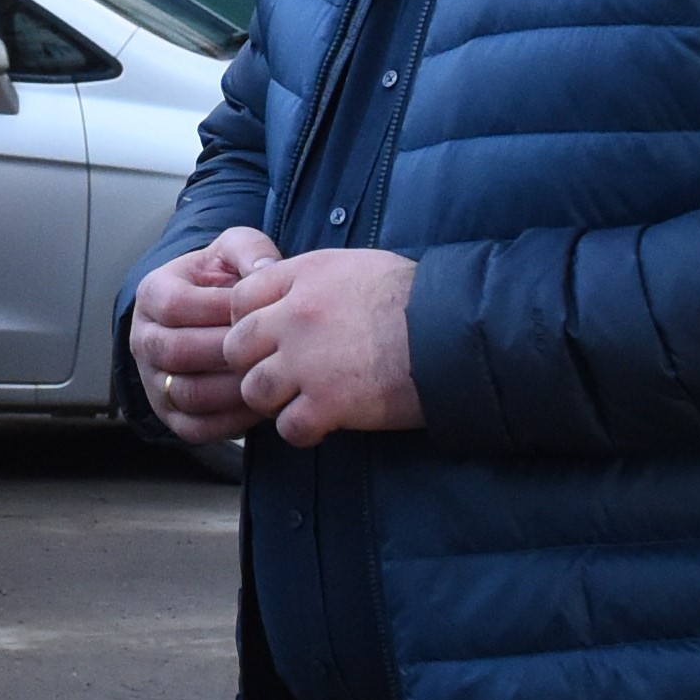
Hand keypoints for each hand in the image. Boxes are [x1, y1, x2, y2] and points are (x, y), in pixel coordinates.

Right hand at [124, 225, 279, 436]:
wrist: (210, 316)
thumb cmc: (224, 282)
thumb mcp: (233, 252)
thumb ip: (249, 249)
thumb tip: (265, 270)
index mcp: (152, 295)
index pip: (176, 305)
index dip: (222, 309)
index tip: (261, 309)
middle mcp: (143, 339)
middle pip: (178, 352)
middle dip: (230, 353)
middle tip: (272, 349)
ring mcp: (153, 380)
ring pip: (186, 393)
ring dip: (232, 389)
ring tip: (269, 378)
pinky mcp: (169, 413)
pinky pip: (195, 427)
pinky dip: (230, 421)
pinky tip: (261, 405)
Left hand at [222, 247, 422, 445]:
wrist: (463, 332)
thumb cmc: (421, 300)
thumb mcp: (359, 268)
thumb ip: (314, 281)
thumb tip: (287, 297)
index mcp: (305, 277)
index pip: (240, 299)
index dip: (249, 323)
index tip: (268, 338)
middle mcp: (297, 316)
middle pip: (236, 348)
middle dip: (252, 364)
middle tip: (281, 376)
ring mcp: (309, 361)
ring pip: (254, 390)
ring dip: (273, 401)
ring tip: (301, 401)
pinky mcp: (330, 403)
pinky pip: (288, 428)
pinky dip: (303, 431)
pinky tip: (323, 425)